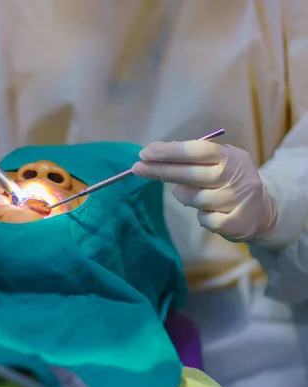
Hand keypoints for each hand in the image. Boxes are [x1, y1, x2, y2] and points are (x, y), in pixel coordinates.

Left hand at [131, 140, 277, 241]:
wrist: (262, 211)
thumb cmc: (228, 181)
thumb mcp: (218, 162)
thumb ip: (192, 158)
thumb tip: (154, 154)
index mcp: (231, 157)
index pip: (198, 150)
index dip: (170, 151)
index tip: (145, 152)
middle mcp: (237, 176)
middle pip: (191, 174)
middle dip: (161, 170)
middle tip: (136, 167)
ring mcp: (238, 200)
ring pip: (194, 199)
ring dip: (186, 197)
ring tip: (195, 194)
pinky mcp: (237, 223)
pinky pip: (204, 220)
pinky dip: (202, 216)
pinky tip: (211, 212)